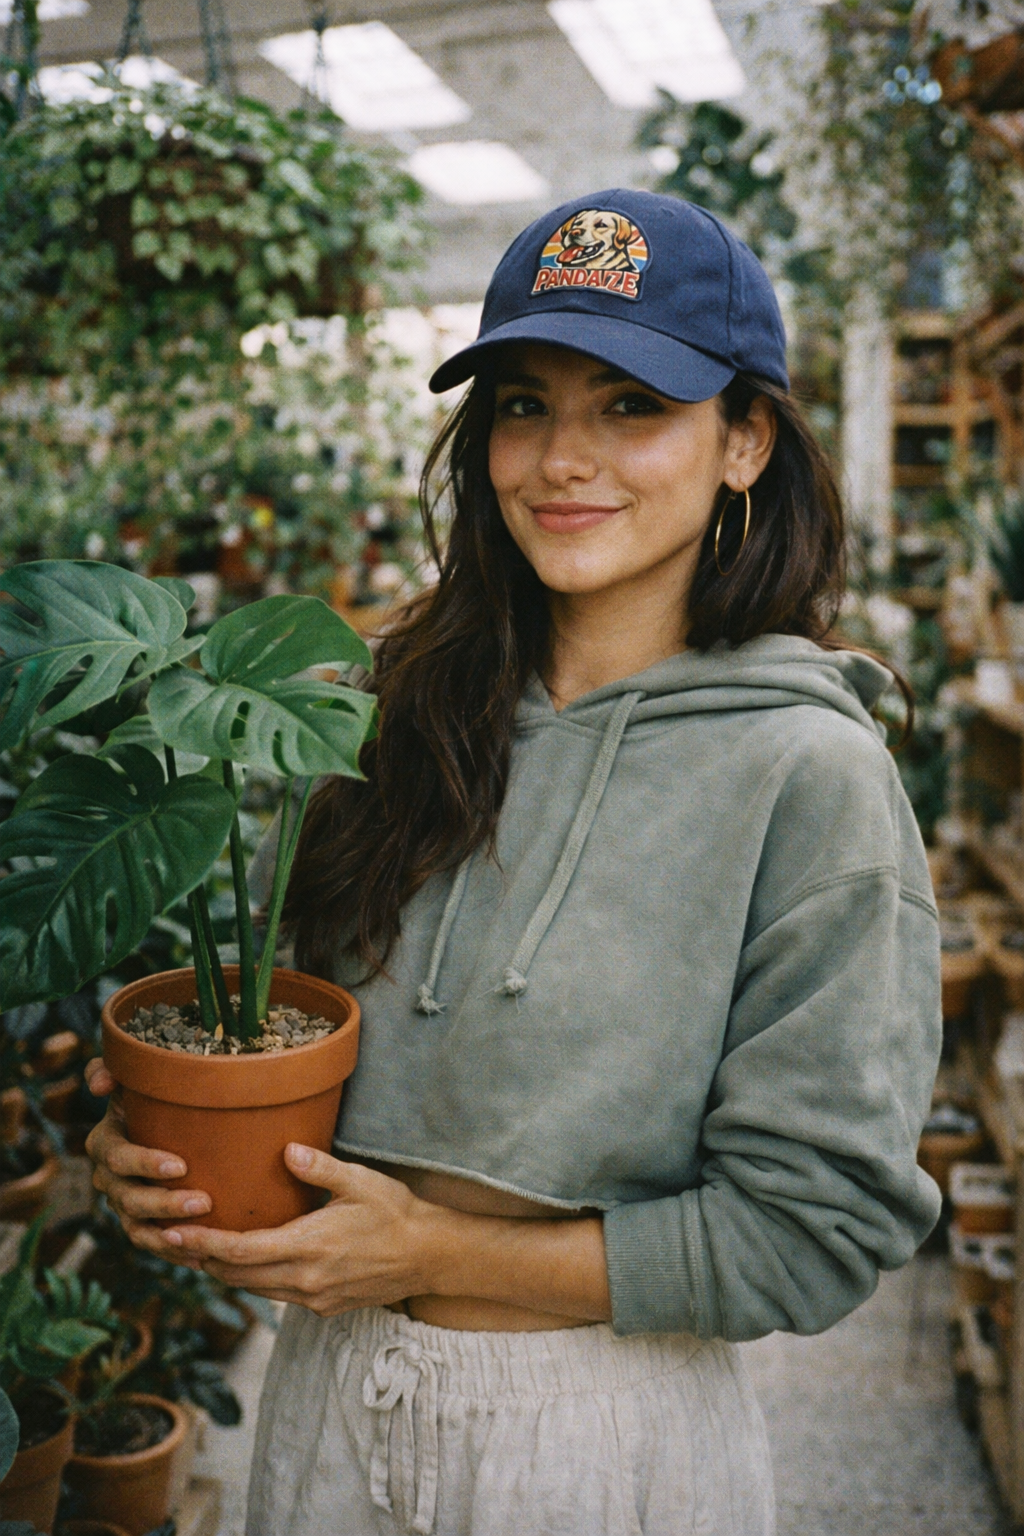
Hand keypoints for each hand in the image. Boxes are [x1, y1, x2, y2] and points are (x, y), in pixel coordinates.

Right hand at [83, 1056, 210, 1266]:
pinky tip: (202, 1259)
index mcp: (106, 1142)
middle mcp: (109, 1178)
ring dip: (168, 1236)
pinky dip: (175, 1254)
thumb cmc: (153, 1097)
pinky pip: (153, 1245)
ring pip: (138, 1229)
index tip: (181, 1165)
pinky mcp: (140, 1225)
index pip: (119, 1157)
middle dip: (164, 1204)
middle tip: (203, 1201)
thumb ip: (114, 1068)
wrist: (167, 1124)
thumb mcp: (135, 1078)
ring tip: (202, 1238)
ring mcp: (123, 1205)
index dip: (145, 1164)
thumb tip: (101, 1083)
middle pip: (129, 1199)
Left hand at [165, 1146, 438, 1315]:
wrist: (429, 1256)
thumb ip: (321, 1168)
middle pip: (237, 1276)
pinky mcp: (323, 1306)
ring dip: (224, 1272)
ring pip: (254, 1289)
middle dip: (202, 1259)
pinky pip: (276, 1294)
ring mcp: (314, 1297)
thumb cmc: (396, 1212)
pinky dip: (253, 1279)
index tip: (172, 1234)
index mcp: (310, 1247)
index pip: (241, 1251)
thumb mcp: (361, 1182)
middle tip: (168, 1241)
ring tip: (196, 1252)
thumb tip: (287, 1150)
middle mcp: (306, 1279)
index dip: (203, 1244)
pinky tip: (246, 1262)